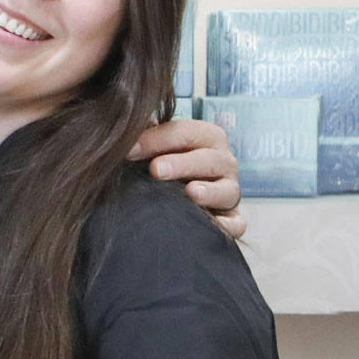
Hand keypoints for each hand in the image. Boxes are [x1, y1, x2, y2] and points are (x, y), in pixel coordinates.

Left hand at [129, 119, 244, 239]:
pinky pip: (237, 224)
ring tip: (190, 192)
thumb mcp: (153, 146)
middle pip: (208, 159)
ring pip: (227, 190)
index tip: (129, 150)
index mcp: (205, 137)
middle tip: (156, 170)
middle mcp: (223, 162)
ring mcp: (230, 191)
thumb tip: (121, 133)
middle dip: (181, 163)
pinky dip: (227, 226)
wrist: (177, 193)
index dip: (156, 139)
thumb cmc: (163, 162)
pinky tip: (213, 226)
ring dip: (209, 192)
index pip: (184, 132)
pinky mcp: (232, 219)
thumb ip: (143, 137)